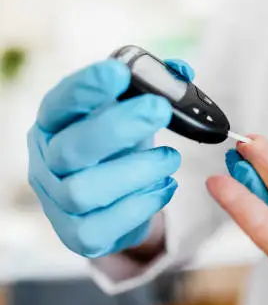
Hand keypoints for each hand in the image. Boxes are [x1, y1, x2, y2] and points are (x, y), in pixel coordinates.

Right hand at [27, 59, 193, 257]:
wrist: (113, 204)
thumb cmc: (119, 151)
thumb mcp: (131, 116)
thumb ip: (153, 90)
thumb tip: (182, 69)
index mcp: (56, 125)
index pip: (61, 103)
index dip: (86, 88)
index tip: (119, 72)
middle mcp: (49, 162)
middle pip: (73, 147)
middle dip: (119, 126)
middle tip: (160, 109)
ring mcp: (58, 201)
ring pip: (85, 190)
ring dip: (136, 171)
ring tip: (170, 159)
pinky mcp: (78, 234)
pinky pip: (102, 226)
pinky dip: (140, 206)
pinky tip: (164, 187)